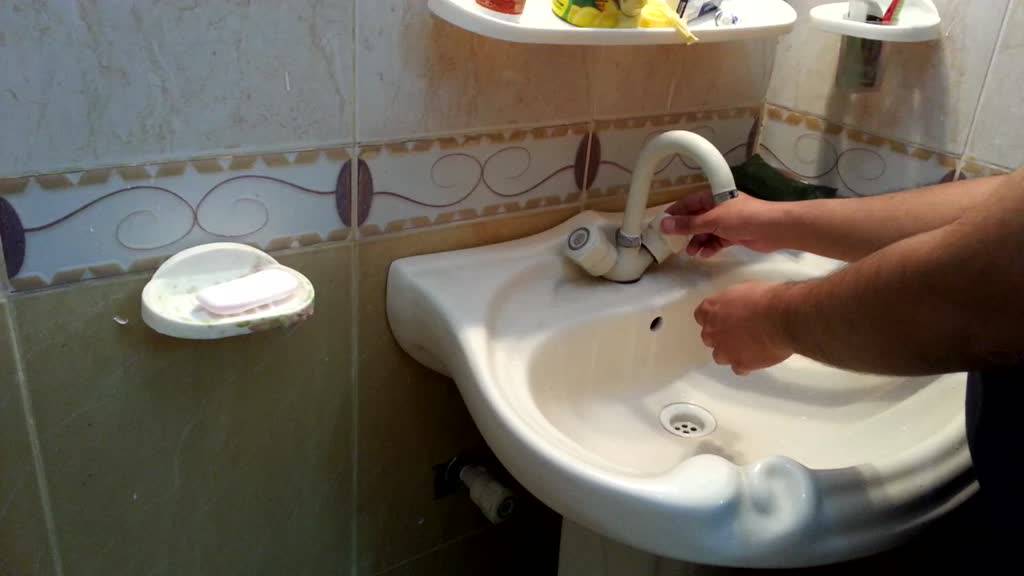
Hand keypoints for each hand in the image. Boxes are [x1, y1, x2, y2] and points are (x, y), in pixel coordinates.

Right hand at [661, 191, 783, 257]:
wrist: (774, 229)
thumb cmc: (743, 218)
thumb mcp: (712, 220)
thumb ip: (688, 224)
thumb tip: (663, 225)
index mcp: (713, 197)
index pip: (689, 203)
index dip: (675, 213)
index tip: (662, 225)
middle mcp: (719, 208)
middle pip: (696, 219)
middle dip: (686, 231)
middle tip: (674, 243)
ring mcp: (727, 222)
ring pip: (706, 232)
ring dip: (697, 241)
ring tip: (691, 253)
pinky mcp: (734, 235)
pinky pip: (717, 241)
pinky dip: (710, 247)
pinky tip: (705, 254)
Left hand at [695, 281, 793, 374]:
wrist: (782, 318)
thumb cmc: (766, 298)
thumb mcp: (745, 290)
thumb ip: (734, 302)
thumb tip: (738, 306)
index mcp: (712, 309)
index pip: (701, 315)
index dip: (714, 317)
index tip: (724, 317)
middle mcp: (712, 331)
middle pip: (709, 337)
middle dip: (721, 336)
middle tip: (739, 332)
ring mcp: (724, 350)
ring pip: (720, 355)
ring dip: (731, 352)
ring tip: (749, 347)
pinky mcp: (740, 364)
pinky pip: (739, 368)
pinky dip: (747, 364)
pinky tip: (758, 357)